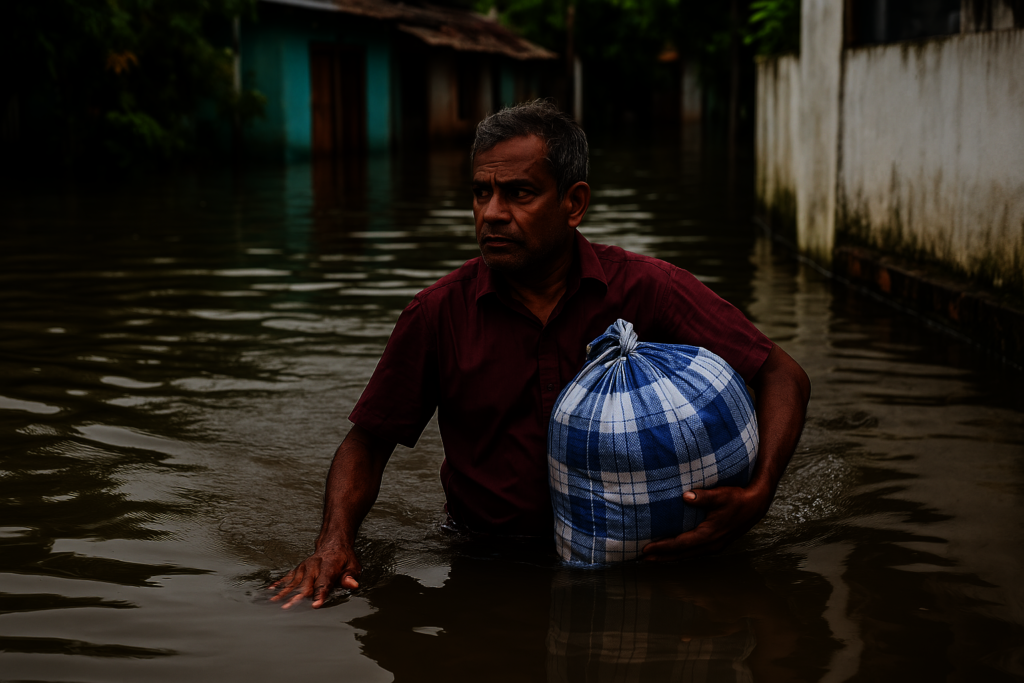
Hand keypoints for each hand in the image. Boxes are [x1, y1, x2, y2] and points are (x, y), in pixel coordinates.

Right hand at [268, 544, 360, 608]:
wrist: (334, 543)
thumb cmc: (344, 559)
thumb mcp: (353, 566)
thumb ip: (350, 577)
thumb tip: (353, 585)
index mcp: (329, 565)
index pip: (324, 582)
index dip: (320, 594)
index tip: (316, 605)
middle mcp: (314, 565)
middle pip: (306, 584)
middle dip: (297, 597)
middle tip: (288, 608)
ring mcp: (304, 567)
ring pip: (294, 582)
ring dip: (284, 592)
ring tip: (274, 602)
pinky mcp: (298, 568)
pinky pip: (288, 577)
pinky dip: (279, 584)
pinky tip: (270, 591)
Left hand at [642, 486, 771, 558]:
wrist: (756, 505)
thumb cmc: (738, 498)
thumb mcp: (721, 495)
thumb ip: (703, 496)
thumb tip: (686, 495)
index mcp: (709, 535)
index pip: (680, 544)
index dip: (662, 547)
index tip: (646, 549)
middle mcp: (711, 544)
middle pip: (681, 554)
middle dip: (661, 557)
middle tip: (642, 558)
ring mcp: (715, 546)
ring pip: (687, 555)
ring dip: (670, 556)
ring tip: (654, 557)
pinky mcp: (716, 543)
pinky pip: (694, 551)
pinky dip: (681, 552)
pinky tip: (673, 550)